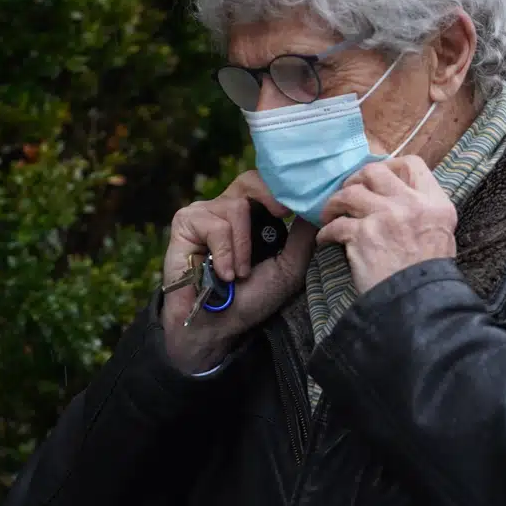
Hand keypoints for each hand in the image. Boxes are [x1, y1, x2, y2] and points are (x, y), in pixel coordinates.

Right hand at [162, 170, 315, 373]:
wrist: (218, 325)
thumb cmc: (253, 298)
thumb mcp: (289, 267)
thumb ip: (302, 236)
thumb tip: (319, 206)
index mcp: (253, 215)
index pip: (268, 184)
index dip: (283, 187)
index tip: (297, 203)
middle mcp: (228, 208)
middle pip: (250, 181)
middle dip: (269, 195)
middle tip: (282, 214)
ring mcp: (205, 213)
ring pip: (236, 207)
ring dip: (243, 248)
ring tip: (240, 274)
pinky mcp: (185, 223)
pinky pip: (214, 226)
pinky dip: (224, 253)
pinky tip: (223, 273)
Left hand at [316, 157, 456, 293]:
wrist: (419, 302)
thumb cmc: (429, 274)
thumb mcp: (442, 234)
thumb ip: (424, 211)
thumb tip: (398, 197)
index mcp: (435, 203)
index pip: (413, 164)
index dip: (391, 166)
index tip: (380, 180)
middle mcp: (410, 204)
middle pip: (374, 171)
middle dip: (356, 179)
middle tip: (349, 192)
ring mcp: (385, 217)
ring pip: (349, 193)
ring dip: (335, 203)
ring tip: (330, 214)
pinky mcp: (362, 235)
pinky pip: (335, 225)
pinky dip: (326, 233)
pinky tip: (325, 240)